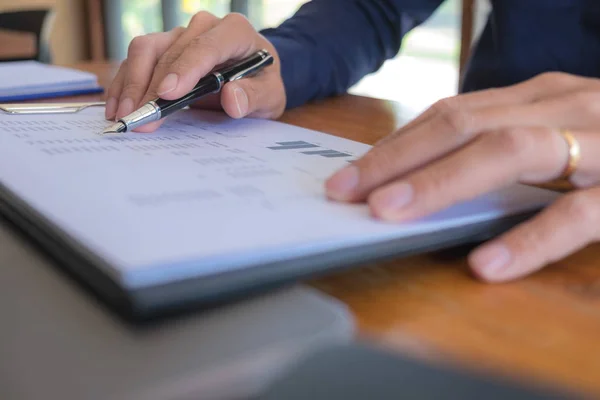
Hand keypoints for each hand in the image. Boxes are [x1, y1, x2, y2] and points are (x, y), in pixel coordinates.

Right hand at [105, 11, 285, 131]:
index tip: (167, 93)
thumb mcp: (270, 96)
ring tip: (123, 114)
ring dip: (130, 84)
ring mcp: (179, 35)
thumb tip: (232, 98)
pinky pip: (136, 60)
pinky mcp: (163, 48)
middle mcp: (203, 26)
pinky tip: (117, 107)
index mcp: (234, 31)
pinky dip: (124, 84)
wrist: (255, 78)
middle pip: (169, 51)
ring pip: (145, 50)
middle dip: (151, 87)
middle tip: (140, 118)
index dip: (185, 69)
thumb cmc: (262, 83)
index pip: (205, 46)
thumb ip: (254, 97)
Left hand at [325, 72, 599, 281]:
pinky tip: (486, 263)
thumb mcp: (555, 132)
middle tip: (346, 193)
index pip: (451, 114)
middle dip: (398, 160)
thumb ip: (501, 144)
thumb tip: (422, 177)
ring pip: (511, 151)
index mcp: (538, 97)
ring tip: (390, 214)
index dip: (395, 145)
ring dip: (442, 184)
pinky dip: (531, 237)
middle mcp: (564, 106)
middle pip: (465, 125)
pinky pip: (582, 213)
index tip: (347, 178)